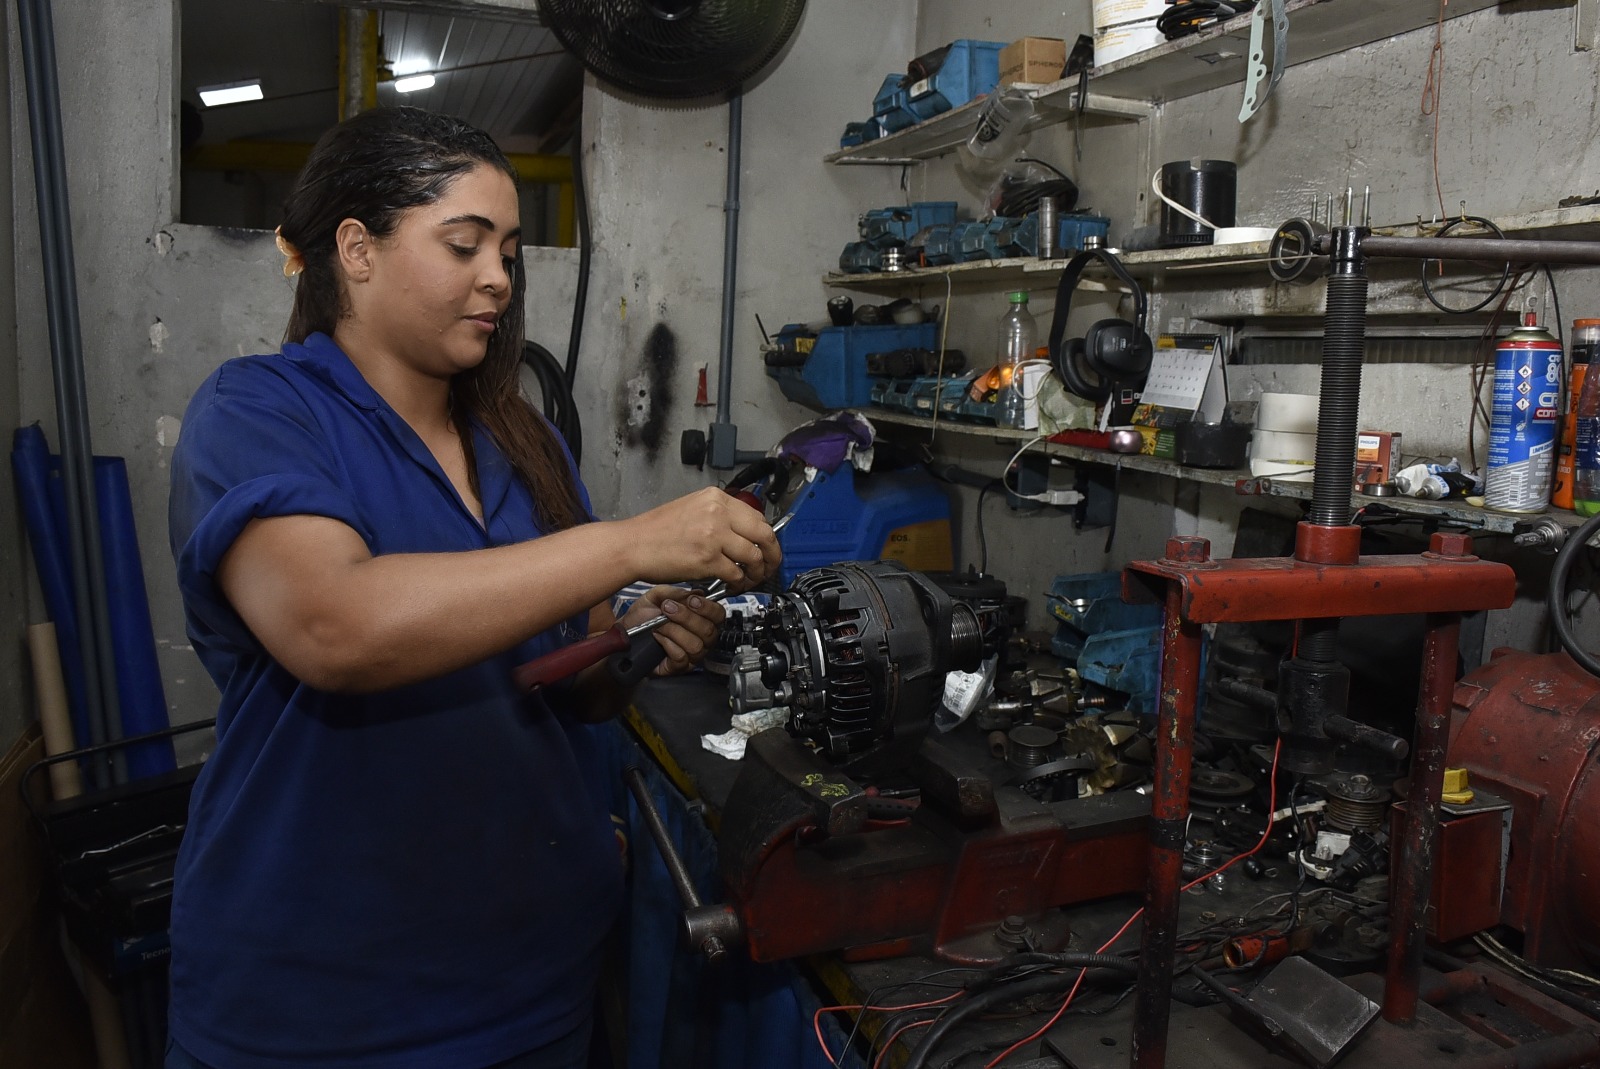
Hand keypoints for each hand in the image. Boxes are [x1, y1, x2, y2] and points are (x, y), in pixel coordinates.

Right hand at [617, 486, 781, 592]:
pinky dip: (739, 583)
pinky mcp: (707, 559)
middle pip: (764, 535)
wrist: (632, 545)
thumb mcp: (692, 509)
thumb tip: (743, 533)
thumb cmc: (655, 531)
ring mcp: (714, 536)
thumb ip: (719, 516)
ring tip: (749, 580)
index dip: (766, 537)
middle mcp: (718, 513)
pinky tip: (733, 586)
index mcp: (715, 498)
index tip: (767, 548)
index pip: (757, 517)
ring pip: (754, 556)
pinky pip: (736, 573)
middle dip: (772, 555)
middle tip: (769, 567)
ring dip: (757, 573)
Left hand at [618, 585, 725, 675]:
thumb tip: (698, 594)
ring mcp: (693, 654)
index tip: (691, 600)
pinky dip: (667, 644)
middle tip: (667, 609)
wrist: (625, 632)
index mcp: (702, 618)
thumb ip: (677, 592)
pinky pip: (681, 657)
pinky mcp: (680, 667)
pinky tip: (658, 637)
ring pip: (695, 645)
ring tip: (658, 624)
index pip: (718, 615)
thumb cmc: (644, 615)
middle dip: (686, 617)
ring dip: (673, 631)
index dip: (708, 608)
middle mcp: (703, 638)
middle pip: (708, 631)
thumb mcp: (658, 595)